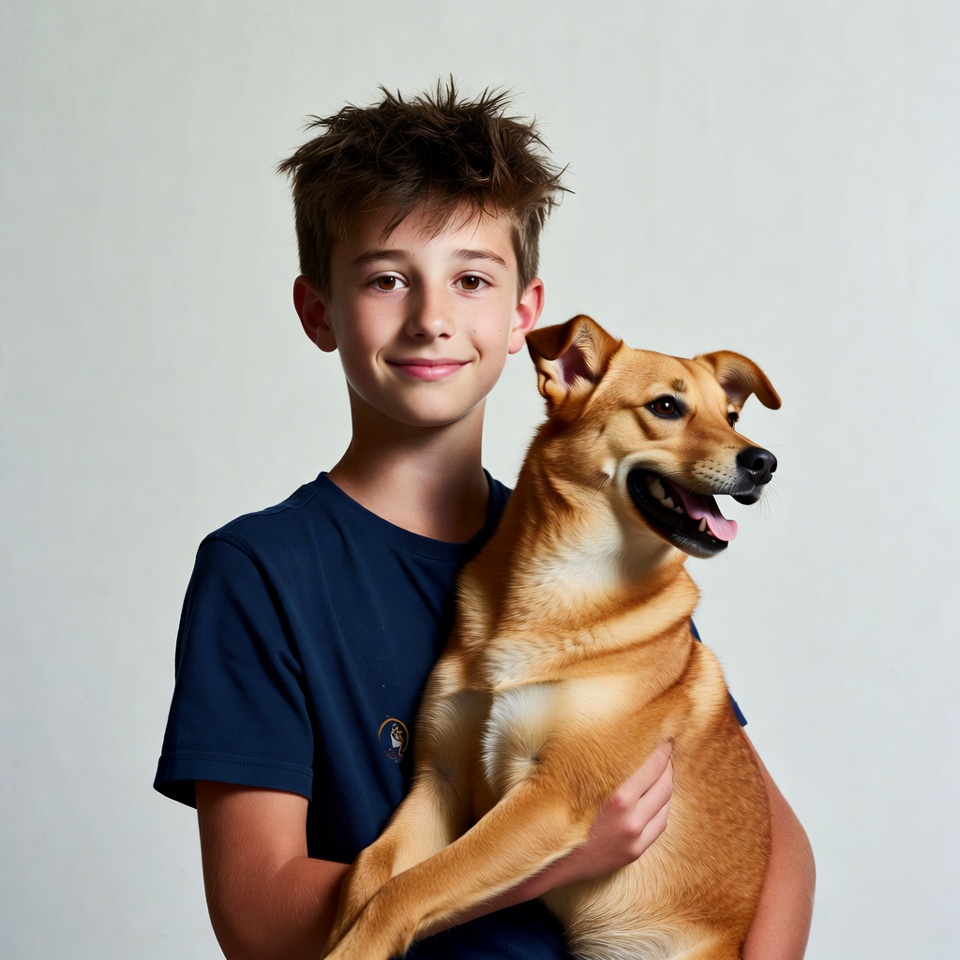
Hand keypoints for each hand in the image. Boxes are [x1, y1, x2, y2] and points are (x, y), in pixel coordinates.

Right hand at [425, 743, 673, 924]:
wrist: (536, 857)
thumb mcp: (555, 770)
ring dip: (666, 779)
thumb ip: (574, 746)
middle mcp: (630, 817)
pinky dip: (662, 803)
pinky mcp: (633, 851)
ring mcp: (634, 837)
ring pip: (665, 800)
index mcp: (615, 795)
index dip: (658, 742)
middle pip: (664, 779)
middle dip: (665, 758)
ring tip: (662, 763)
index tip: (658, 728)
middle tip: (662, 741)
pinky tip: (656, 792)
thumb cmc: (541, 806)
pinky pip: (660, 822)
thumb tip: (579, 707)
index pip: (652, 761)